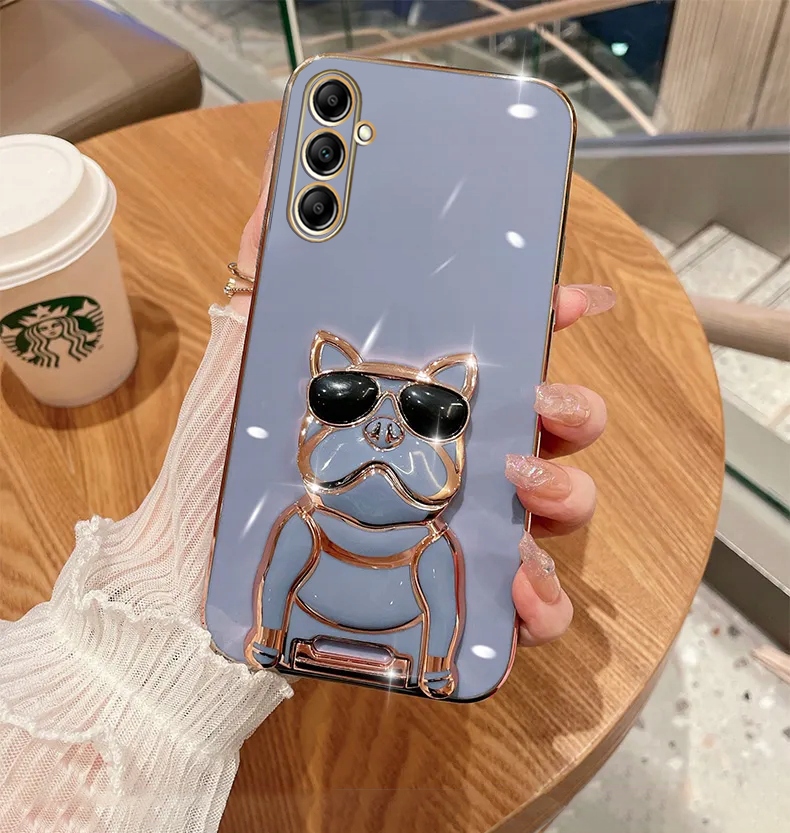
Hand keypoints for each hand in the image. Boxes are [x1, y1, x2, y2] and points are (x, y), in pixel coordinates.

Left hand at [234, 131, 613, 651]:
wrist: (198, 555)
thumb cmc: (229, 454)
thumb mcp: (249, 349)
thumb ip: (272, 266)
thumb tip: (282, 172)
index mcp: (428, 396)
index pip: (511, 350)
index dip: (552, 317)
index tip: (576, 299)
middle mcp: (462, 455)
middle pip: (558, 426)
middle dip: (573, 408)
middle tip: (537, 403)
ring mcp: (468, 524)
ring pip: (561, 504)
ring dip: (567, 490)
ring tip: (521, 482)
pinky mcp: (458, 592)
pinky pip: (531, 604)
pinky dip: (544, 599)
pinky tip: (519, 591)